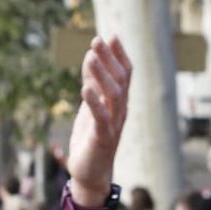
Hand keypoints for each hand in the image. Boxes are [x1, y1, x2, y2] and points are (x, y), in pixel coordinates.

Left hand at [65, 37, 132, 201]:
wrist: (90, 174)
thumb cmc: (91, 138)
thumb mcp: (90, 106)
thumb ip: (93, 84)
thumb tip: (91, 58)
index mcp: (119, 102)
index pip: (125, 73)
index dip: (119, 55)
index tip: (111, 36)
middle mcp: (120, 110)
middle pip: (120, 79)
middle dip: (109, 58)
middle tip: (96, 40)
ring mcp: (113, 124)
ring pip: (112, 94)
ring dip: (101, 74)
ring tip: (90, 56)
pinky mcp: (102, 138)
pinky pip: (100, 117)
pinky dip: (93, 102)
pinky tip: (85, 88)